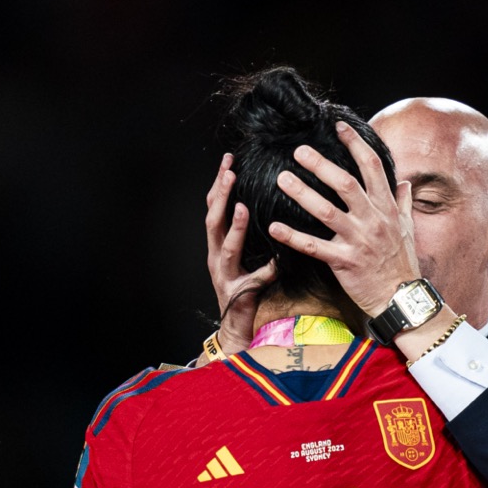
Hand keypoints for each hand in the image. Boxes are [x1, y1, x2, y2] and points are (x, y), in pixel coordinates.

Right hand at [205, 153, 275, 357]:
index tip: (228, 160)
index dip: (219, 184)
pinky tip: (275, 261)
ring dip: (233, 227)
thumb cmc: (243, 288)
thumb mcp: (245, 255)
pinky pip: (253, 279)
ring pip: (225, 247)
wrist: (235, 326)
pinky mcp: (238, 292)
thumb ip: (251, 235)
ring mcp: (224, 275)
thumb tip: (267, 207)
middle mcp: (216, 256)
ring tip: (239, 206)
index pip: (214, 208)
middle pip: (212, 220)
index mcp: (217, 244)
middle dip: (219, 195)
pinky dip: (264, 270)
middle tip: (229, 171)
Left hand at [268, 121, 420, 316]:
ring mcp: (359, 240)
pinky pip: (315, 247)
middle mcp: (373, 220)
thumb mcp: (407, 228)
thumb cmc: (402, 263)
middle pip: (345, 183)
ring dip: (302, 193)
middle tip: (298, 150)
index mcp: (386, 208)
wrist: (401, 298)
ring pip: (327, 211)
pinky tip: (274, 227)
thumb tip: (405, 182)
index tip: (339, 126)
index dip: (356, 144)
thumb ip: (403, 203)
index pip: (372, 167)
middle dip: (321, 164)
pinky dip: (293, 237)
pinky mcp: (345, 262)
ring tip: (282, 179)